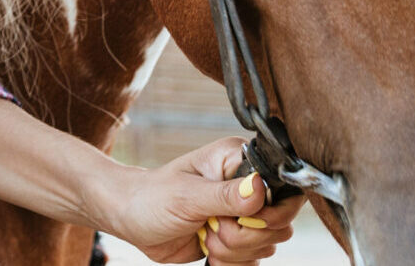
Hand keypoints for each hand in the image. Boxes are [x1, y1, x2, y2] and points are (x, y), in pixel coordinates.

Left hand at [95, 138, 302, 263]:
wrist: (131, 219)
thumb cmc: (152, 197)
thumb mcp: (186, 195)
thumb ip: (225, 195)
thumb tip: (261, 189)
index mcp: (238, 160)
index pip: (283, 186)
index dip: (271, 212)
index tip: (243, 219)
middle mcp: (246, 185)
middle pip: (279, 224)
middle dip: (243, 236)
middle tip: (211, 226)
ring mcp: (243, 213)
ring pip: (267, 245)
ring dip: (233, 250)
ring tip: (204, 235)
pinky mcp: (237, 237)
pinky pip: (254, 260)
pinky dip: (232, 262)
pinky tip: (208, 249)